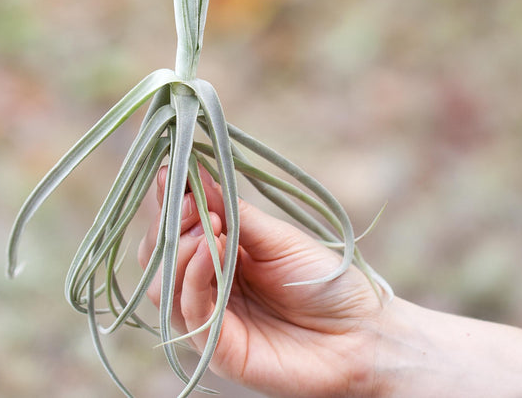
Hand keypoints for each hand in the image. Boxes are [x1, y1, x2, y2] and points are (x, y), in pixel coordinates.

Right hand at [138, 165, 386, 397]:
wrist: (363, 334)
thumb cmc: (326, 282)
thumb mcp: (277, 237)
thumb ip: (234, 214)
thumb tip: (198, 175)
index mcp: (220, 256)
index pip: (176, 228)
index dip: (169, 201)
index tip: (170, 172)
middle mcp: (207, 287)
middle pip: (159, 256)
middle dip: (169, 225)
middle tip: (191, 203)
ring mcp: (209, 319)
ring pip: (162, 286)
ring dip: (178, 250)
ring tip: (207, 228)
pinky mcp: (218, 349)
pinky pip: (190, 310)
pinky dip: (192, 276)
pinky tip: (210, 249)